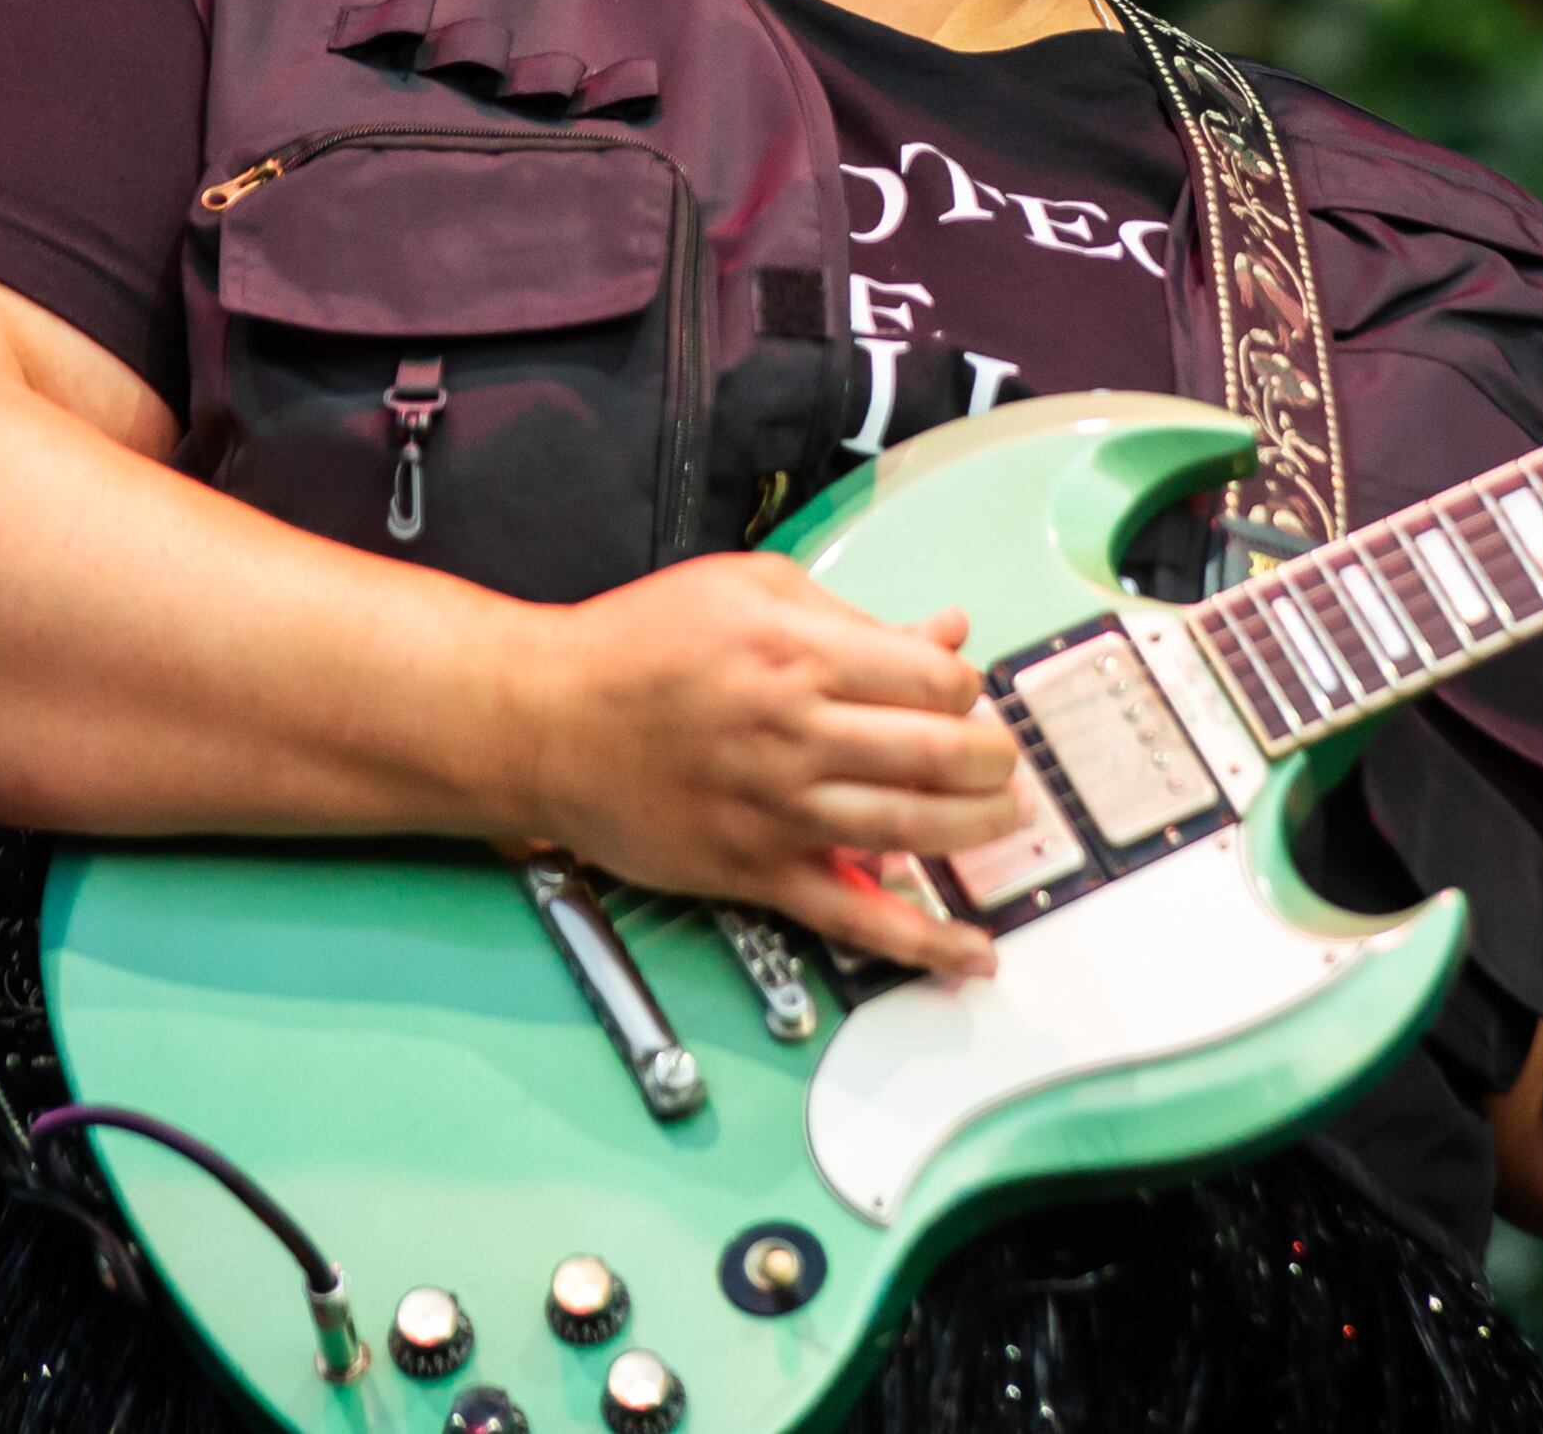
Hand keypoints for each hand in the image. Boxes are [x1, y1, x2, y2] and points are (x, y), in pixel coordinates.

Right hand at [515, 550, 1020, 974]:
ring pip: (914, 830)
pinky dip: (921, 942)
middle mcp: (795, 734)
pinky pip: (851, 917)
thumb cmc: (639, 646)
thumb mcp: (750, 590)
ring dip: (978, 830)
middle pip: (941, 756)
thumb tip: (947, 632)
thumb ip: (855, 616)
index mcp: (800, 653)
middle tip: (1000, 759)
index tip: (965, 694)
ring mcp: (777, 811)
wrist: (542, 720)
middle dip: (994, 760)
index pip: (936, 679)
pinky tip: (972, 953)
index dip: (970, 689)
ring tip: (997, 817)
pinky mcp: (754, 872)